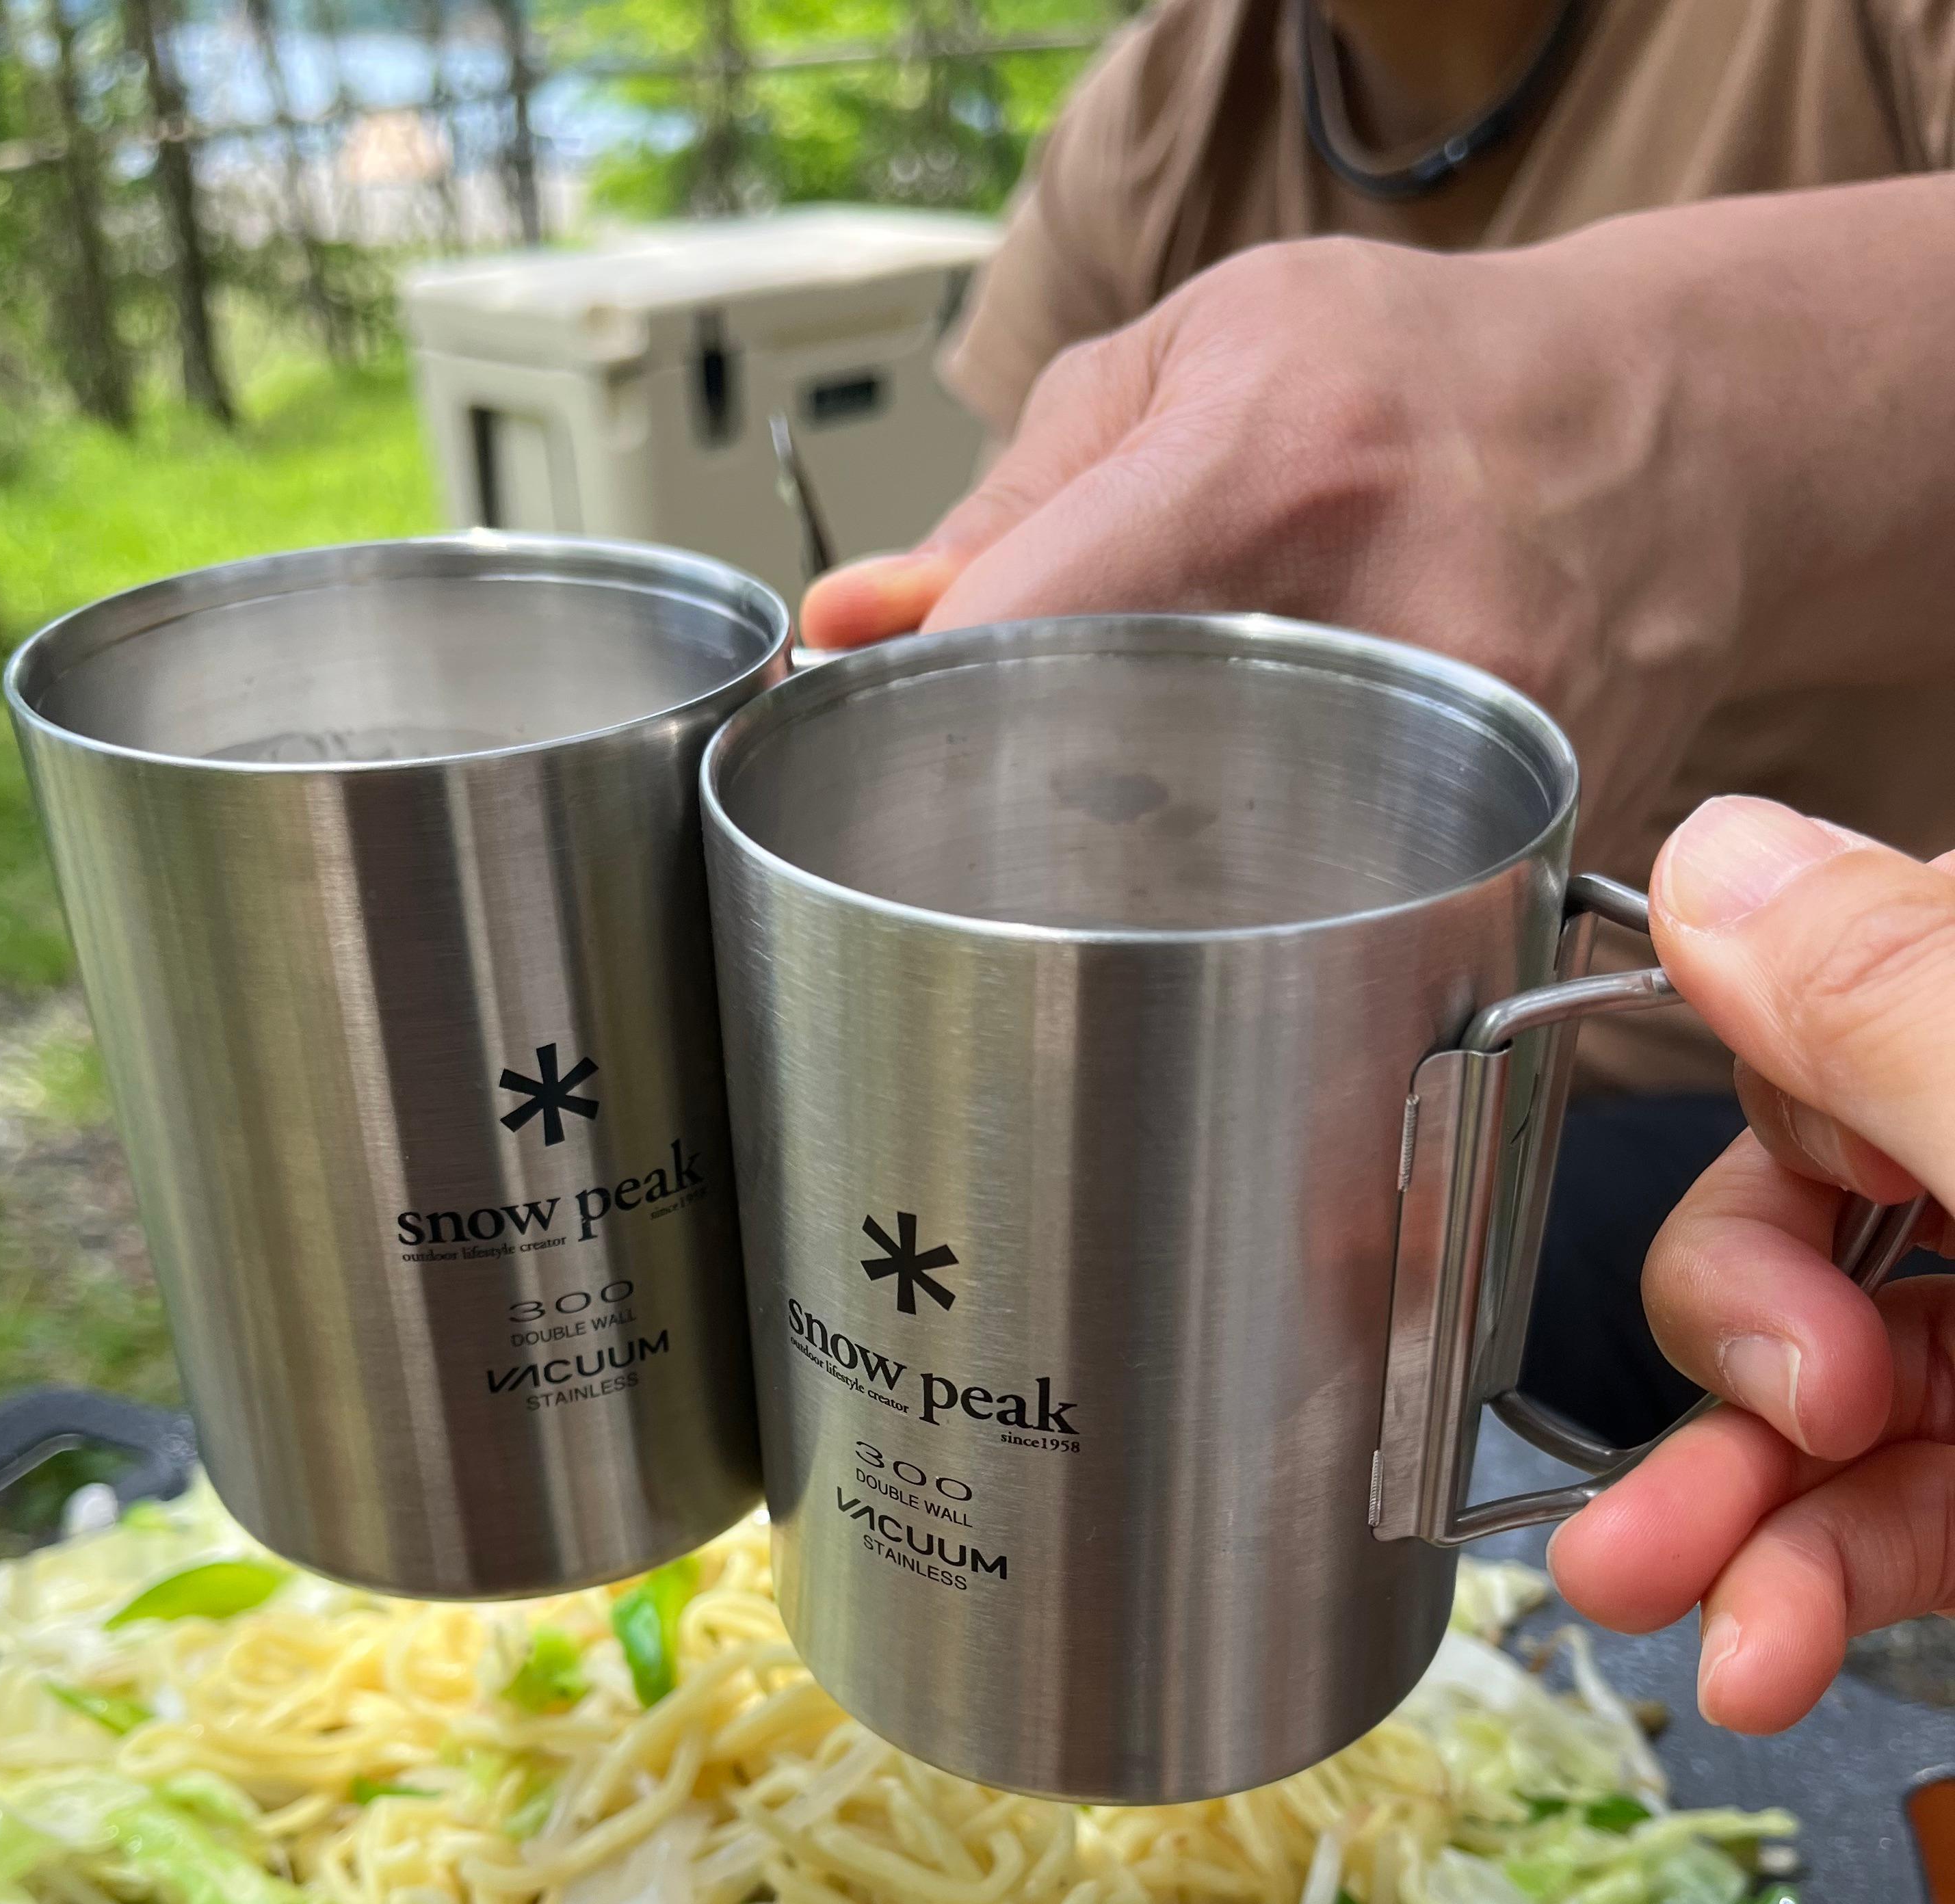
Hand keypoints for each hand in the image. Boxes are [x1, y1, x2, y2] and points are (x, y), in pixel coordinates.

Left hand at [803, 230, 1756, 865]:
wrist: (1671, 434)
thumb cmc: (1408, 380)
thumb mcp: (1194, 355)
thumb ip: (1014, 497)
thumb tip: (849, 625)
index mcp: (1275, 461)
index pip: (1028, 629)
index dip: (926, 710)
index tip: (882, 742)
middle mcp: (1391, 612)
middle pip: (1122, 802)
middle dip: (1037, 827)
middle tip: (1020, 807)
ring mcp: (1484, 752)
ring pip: (1241, 904)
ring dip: (1158, 897)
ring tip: (1173, 823)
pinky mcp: (1532, 846)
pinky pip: (1357, 932)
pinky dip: (1286, 920)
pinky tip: (1282, 858)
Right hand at [1547, 796, 1954, 1730]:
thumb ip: (1904, 997)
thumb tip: (1710, 851)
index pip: (1827, 1013)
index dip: (1776, 1149)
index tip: (1796, 1291)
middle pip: (1803, 1214)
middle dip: (1731, 1354)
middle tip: (1769, 1431)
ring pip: (1838, 1393)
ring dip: (1730, 1512)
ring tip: (1652, 1601)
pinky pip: (1905, 1512)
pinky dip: (1820, 1584)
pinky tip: (1762, 1652)